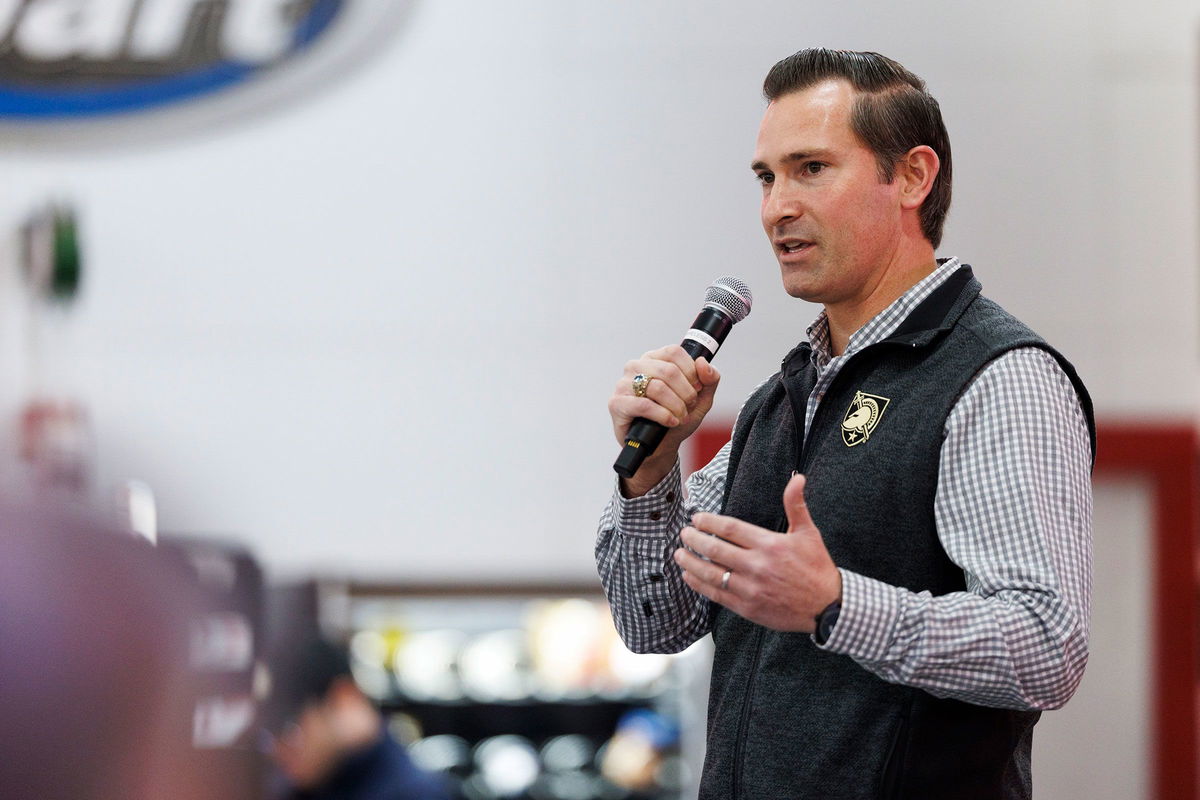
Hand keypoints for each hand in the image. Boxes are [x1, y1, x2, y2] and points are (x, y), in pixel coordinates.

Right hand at [608, 345, 719, 495]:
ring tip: (680, 416)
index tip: (697, 388)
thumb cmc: (677, 419)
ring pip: (657, 387)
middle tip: (689, 405)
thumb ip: (709, 379)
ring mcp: (624, 384)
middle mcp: (636, 367)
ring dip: (676, 406)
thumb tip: (703, 363)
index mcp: (654, 359)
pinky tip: (670, 422)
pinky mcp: (617, 403)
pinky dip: (662, 415)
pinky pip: (644, 405)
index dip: (691, 372)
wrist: (661, 447)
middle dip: (686, 392)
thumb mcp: (701, 399)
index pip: (674, 352)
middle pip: (668, 370)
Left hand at [674, 473, 841, 632]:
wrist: (827, 607)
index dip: (708, 522)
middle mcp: (757, 566)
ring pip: (711, 573)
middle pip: (715, 549)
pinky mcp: (747, 607)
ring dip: (691, 562)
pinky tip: (689, 576)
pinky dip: (699, 584)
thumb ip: (796, 505)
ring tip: (679, 553)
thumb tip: (796, 478)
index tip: (697, 518)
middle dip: (694, 539)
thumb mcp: (808, 533)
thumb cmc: (816, 568)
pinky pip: (716, 594)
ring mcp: (750, 588)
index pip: (730, 528)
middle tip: (684, 533)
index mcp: (770, 545)